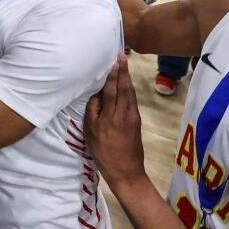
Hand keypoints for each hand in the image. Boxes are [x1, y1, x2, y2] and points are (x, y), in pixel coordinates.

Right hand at [84, 55, 146, 187]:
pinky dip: (129, 89)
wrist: (126, 172)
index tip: (114, 61)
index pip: (111, 91)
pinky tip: (126, 84)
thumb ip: (93, 113)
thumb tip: (96, 96)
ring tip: (124, 65)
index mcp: (110, 117)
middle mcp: (123, 114)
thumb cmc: (104, 154)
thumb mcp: (91, 134)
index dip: (112, 75)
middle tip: (122, 56)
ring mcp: (132, 117)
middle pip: (123, 88)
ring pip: (130, 93)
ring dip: (127, 78)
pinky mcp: (137, 122)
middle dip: (123, 71)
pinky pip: (132, 101)